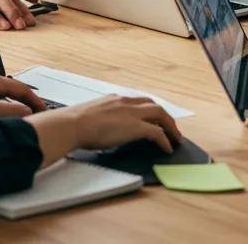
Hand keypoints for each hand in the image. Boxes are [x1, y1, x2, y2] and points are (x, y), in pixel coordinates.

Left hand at [0, 72, 45, 119]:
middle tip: (33, 115)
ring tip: (16, 120)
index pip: (23, 89)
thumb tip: (27, 113)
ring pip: (1, 96)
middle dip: (25, 103)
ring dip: (11, 107)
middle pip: (13, 91)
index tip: (43, 110)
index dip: (35, 101)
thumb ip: (8, 111)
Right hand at [28, 95, 181, 168]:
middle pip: (153, 104)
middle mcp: (126, 102)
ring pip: (159, 113)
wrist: (72, 124)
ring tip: (175, 137)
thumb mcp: (91, 115)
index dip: (149, 109)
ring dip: (169, 125)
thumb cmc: (74, 124)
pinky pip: (156, 132)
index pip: (139, 101)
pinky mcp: (135, 127)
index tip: (155, 118)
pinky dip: (164, 139)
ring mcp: (131, 113)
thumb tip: (99, 129)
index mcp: (115, 99)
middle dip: (164, 116)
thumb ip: (101, 118)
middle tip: (170, 127)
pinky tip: (167, 148)